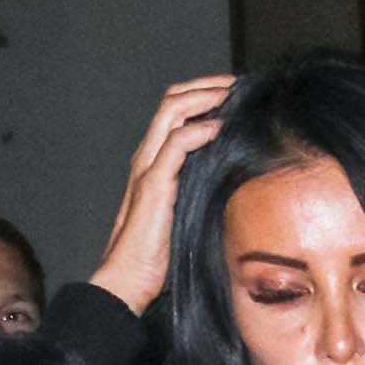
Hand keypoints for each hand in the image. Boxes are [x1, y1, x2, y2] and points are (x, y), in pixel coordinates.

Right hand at [88, 78, 233, 313]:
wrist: (128, 280)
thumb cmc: (157, 257)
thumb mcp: (187, 214)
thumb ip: (200, 191)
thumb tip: (233, 182)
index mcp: (154, 162)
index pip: (174, 112)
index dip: (201, 95)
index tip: (233, 93)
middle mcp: (147, 158)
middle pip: (172, 101)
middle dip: (206, 86)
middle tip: (236, 84)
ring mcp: (147, 169)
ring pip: (172, 114)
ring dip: (204, 99)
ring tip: (231, 95)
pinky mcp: (153, 186)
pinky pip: (174, 146)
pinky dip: (197, 132)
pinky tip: (219, 128)